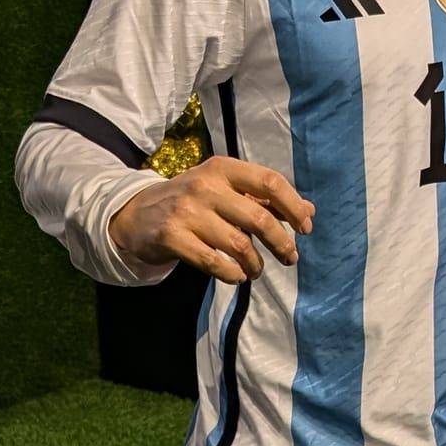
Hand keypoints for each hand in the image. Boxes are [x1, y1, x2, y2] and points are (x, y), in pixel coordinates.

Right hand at [110, 154, 312, 285]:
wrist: (137, 213)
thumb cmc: (192, 202)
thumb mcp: (225, 190)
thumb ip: (264, 199)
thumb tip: (308, 211)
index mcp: (223, 169)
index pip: (270, 182)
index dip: (293, 206)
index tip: (305, 228)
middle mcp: (206, 186)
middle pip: (259, 218)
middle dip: (282, 243)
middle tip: (289, 257)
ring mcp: (188, 212)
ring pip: (239, 245)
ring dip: (256, 264)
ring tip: (256, 270)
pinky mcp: (173, 237)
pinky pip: (214, 263)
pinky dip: (233, 274)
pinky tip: (237, 276)